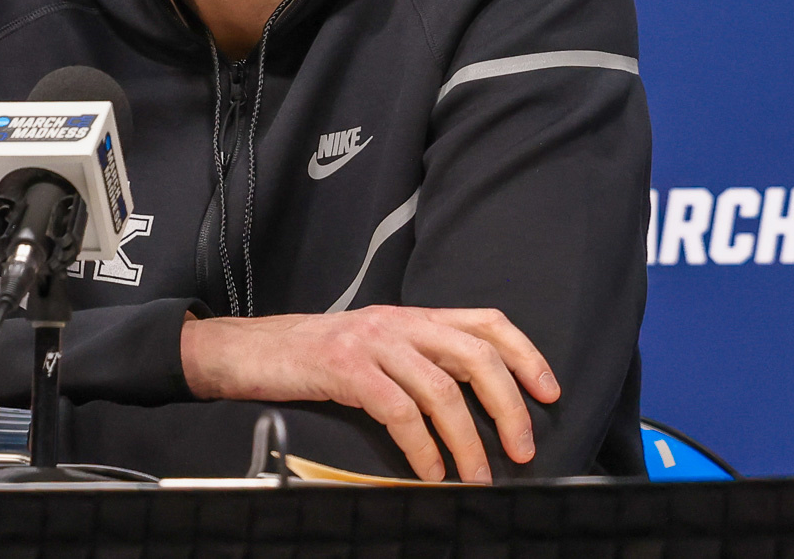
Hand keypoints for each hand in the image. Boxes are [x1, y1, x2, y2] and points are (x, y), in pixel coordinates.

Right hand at [180, 305, 559, 483]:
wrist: (245, 352)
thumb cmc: (309, 359)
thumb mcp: (371, 347)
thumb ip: (414, 360)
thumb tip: (468, 406)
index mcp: (410, 316)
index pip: (484, 321)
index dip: (526, 354)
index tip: (548, 392)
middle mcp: (396, 321)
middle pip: (475, 356)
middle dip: (509, 407)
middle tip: (521, 451)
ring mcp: (370, 342)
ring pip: (442, 390)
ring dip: (468, 441)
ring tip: (476, 477)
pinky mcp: (343, 368)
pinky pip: (398, 411)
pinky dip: (421, 447)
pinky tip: (428, 472)